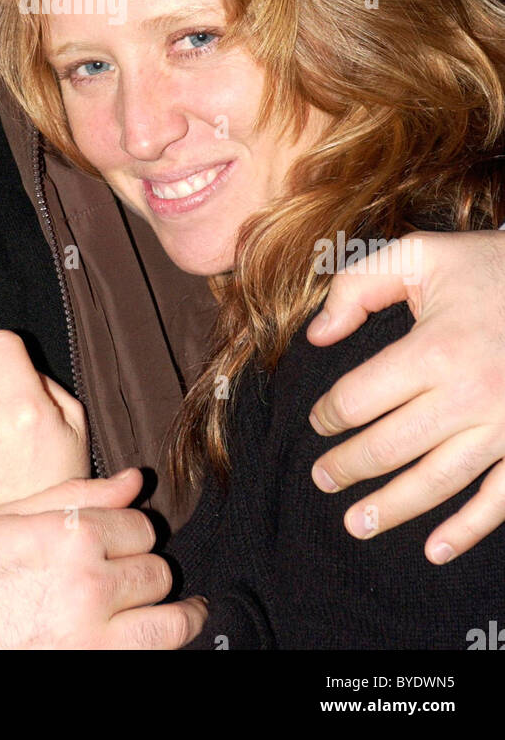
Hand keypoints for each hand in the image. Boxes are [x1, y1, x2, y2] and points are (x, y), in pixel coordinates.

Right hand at [0, 469, 207, 649]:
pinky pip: (152, 654)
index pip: (140, 527)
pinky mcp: (95, 665)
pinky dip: (166, 644)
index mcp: (73, 536)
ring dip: (178, 614)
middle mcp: (92, 584)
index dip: (137, 533)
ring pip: (169, 621)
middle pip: (157, 571)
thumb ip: (80, 495)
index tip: (130, 542)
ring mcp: (96, 635)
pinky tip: (167, 635)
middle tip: (140, 576)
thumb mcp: (16, 516)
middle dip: (150, 571)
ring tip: (187, 612)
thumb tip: (134, 480)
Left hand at [307, 229, 504, 562]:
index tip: (319, 421)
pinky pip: (500, 499)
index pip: (362, 398)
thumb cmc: (486, 269)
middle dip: (349, 466)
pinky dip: (468, 530)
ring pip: (439, 481)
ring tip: (356, 523)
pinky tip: (436, 549)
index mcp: (436, 350)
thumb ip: (357, 286)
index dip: (330, 414)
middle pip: (392, 446)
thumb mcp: (419, 255)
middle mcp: (470, 395)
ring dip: (394, 507)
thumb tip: (318, 335)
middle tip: (322, 479)